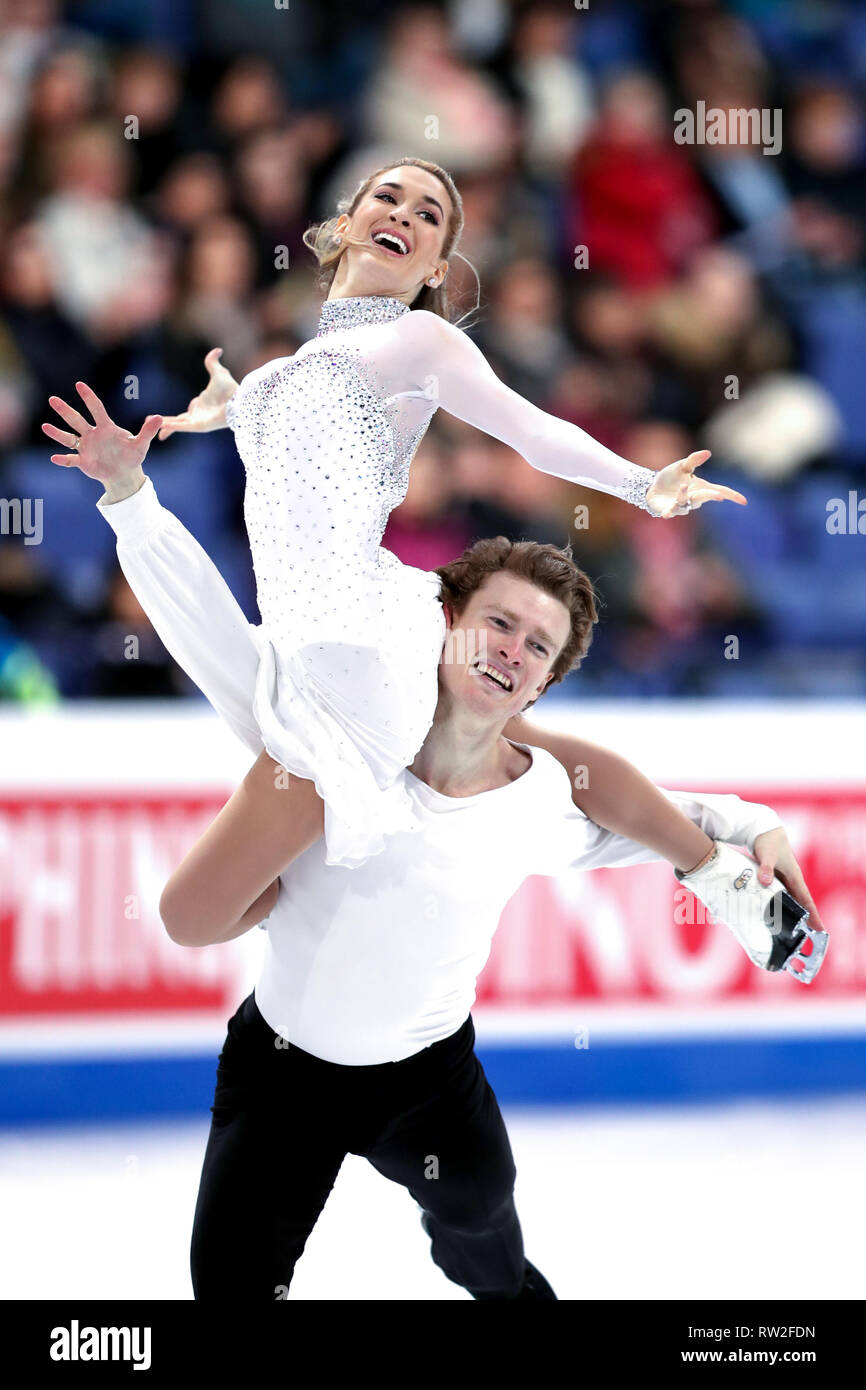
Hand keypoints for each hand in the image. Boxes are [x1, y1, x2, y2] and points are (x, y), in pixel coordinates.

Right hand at [42, 382, 161, 485]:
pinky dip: (63, 459)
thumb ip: (148, 431)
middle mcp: (92, 434)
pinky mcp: (83, 462)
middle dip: (65, 410)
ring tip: (45, 426)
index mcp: (106, 427)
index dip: (88, 397)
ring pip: (69, 438)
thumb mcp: (142, 444)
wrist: (124, 473)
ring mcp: (86, 447)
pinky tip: (54, 458)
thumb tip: (159, 417)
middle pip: (77, 420)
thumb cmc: (132, 456)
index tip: (79, 385)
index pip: (96, 409)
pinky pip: (71, 459)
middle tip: (52, 399)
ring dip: (57, 433)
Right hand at [157, 348, 237, 439]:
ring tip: (148, 424)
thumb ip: (213, 362)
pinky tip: (161, 428)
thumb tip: (217, 350)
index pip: (186, 412)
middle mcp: (199, 415)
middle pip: (178, 421)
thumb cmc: (231, 389)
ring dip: (164, 425)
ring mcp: (199, 422)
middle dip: (164, 423)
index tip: (163, 419)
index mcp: (201, 405)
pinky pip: (183, 426)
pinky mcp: (200, 426)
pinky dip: (172, 427)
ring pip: (177, 424)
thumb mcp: (218, 372)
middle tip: (149, 422)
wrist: (239, 399)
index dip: (175, 417)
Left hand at [645, 450, 747, 517]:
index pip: (720, 491)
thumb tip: (707, 452)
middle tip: (718, 495)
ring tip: (682, 486)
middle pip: (705, 498)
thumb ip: (693, 460)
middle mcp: (694, 498)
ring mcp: (682, 505)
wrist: (653, 487)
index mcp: (701, 487)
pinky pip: (671, 511)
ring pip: (687, 503)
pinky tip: (666, 514)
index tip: (744, 501)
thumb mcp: (682, 466)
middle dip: (711, 496)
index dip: (732, 496)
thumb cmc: (671, 477)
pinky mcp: (669, 510)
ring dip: (685, 496)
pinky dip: (670, 512)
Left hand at [752, 826, 824, 931]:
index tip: (820, 929)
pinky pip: (779, 896)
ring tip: (794, 931)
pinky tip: (776, 915)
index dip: (813, 915)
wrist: (764, 831)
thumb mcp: (767, 854)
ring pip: (790, 901)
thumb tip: (766, 881)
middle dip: (806, 919)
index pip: (806, 900)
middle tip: (810, 937)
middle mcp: (791, 880)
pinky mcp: (775, 879)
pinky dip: (780, 906)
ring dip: (793, 914)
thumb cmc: (769, 842)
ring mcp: (784, 880)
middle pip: (801, 903)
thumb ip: (766, 868)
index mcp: (794, 877)